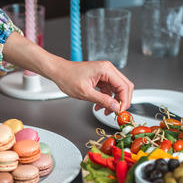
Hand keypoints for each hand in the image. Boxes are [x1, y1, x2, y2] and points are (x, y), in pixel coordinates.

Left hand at [2, 32, 133, 113]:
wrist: (59, 72)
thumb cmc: (68, 77)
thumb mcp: (85, 93)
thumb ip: (102, 100)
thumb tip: (115, 107)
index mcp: (106, 70)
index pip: (124, 86)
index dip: (124, 101)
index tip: (120, 111)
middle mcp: (108, 69)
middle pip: (124, 87)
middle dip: (121, 101)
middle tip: (116, 112)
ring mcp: (105, 73)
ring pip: (118, 89)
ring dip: (113, 101)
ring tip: (105, 110)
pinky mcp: (101, 78)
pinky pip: (110, 89)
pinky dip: (107, 98)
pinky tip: (99, 105)